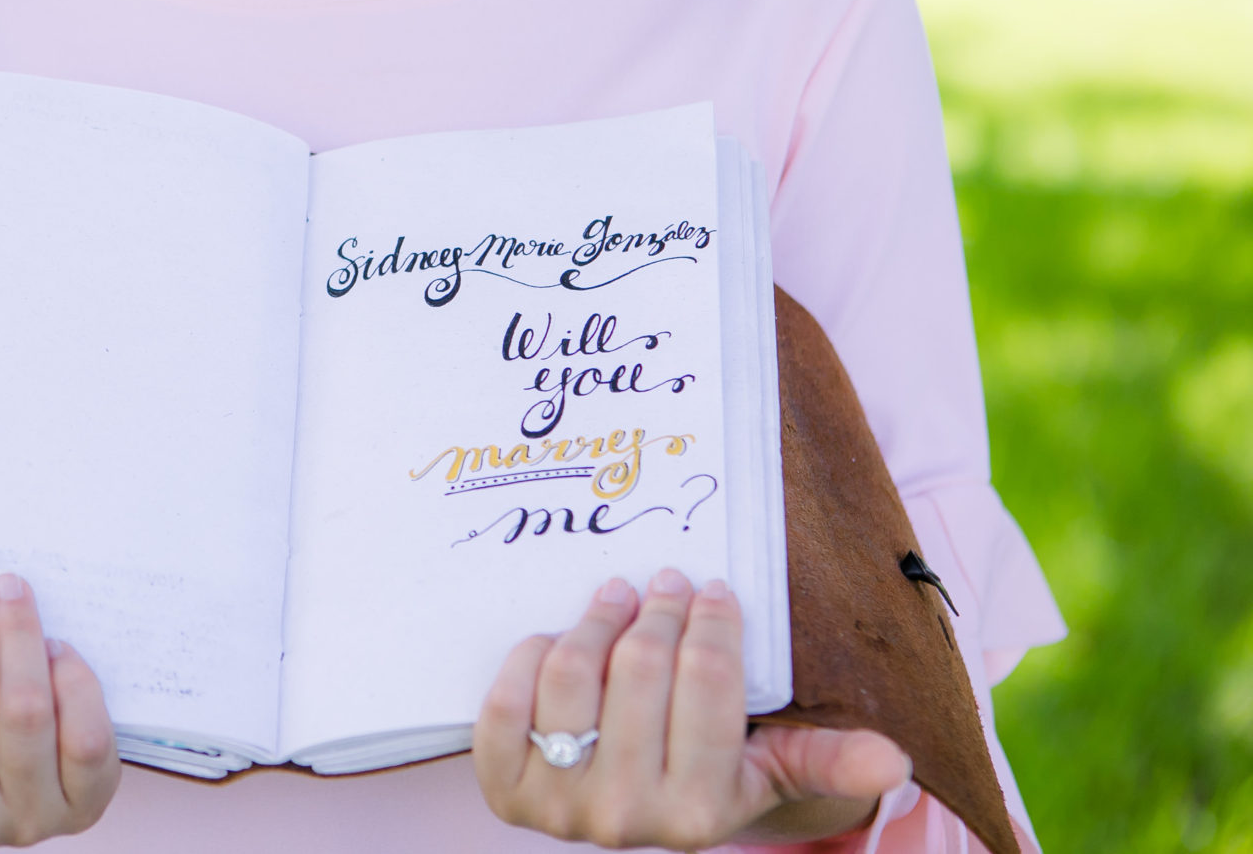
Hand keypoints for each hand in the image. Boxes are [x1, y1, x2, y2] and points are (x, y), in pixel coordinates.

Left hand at [474, 570, 911, 849]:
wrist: (632, 811)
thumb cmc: (707, 769)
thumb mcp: (770, 767)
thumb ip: (828, 760)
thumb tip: (894, 762)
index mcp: (702, 810)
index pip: (709, 682)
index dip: (712, 621)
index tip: (713, 588)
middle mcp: (628, 818)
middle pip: (640, 668)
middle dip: (659, 609)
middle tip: (667, 581)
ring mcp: (560, 808)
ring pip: (573, 674)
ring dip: (596, 620)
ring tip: (617, 597)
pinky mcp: (505, 790)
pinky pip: (504, 704)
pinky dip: (527, 658)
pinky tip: (556, 640)